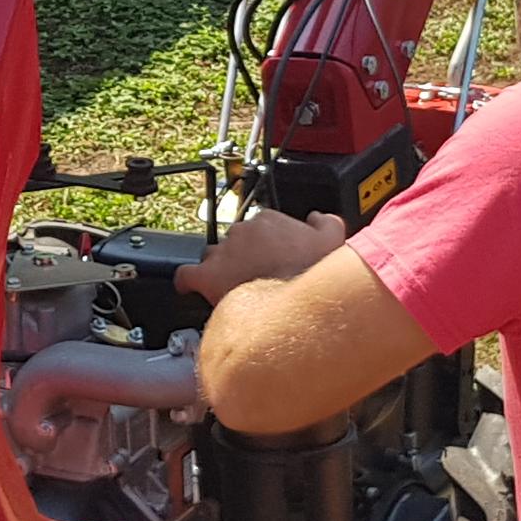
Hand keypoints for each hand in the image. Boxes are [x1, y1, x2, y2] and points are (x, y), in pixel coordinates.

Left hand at [176, 208, 346, 305]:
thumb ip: (327, 222)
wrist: (299, 303)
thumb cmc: (314, 274)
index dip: (263, 246)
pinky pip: (186, 276)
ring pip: (212, 258)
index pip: (258, 227)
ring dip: (219, 270)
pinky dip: (187, 282)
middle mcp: (242, 232)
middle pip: (234, 243)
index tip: (270, 258)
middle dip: (242, 258)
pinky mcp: (208, 277)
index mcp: (268, 220)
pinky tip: (191, 288)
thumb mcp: (334, 239)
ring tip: (231, 288)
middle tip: (254, 277)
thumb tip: (319, 217)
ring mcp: (223, 253)